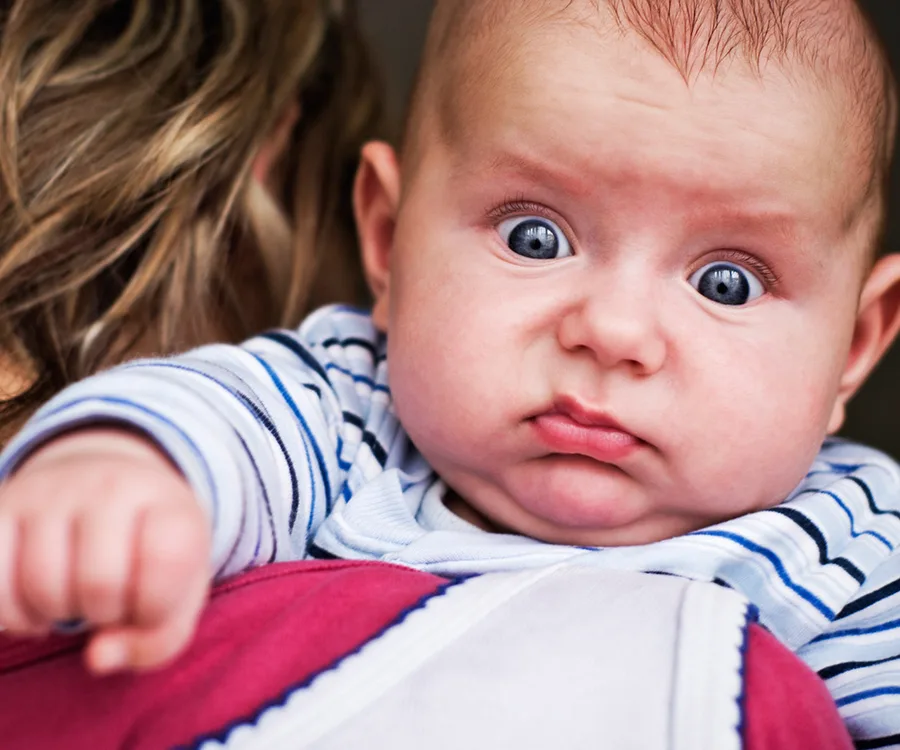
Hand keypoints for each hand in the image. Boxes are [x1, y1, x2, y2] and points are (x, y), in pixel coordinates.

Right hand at [0, 429, 210, 673]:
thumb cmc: (149, 556)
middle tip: (109, 601)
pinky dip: (13, 613)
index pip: (166, 562)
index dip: (154, 608)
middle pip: (99, 582)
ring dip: (57, 614)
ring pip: (42, 584)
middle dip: (104, 614)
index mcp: (170, 505)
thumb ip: (157, 640)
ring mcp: (54, 490)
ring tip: (74, 599)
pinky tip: (36, 606)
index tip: (149, 604)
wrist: (111, 488)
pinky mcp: (4, 504)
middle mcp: (113, 486)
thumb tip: (98, 658)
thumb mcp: (178, 594)